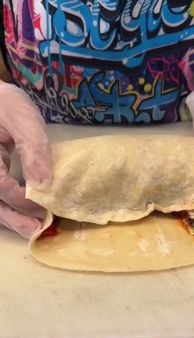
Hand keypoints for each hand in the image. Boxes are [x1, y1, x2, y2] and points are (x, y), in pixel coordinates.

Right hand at [0, 81, 50, 237]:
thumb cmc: (4, 104)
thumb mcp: (22, 119)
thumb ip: (33, 150)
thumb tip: (43, 183)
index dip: (20, 200)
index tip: (43, 207)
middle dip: (12, 218)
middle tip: (34, 230)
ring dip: (9, 217)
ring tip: (30, 229)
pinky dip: (6, 207)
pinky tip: (21, 214)